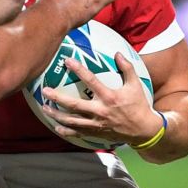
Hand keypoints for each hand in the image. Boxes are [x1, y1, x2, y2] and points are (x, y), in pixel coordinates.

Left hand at [38, 53, 160, 147]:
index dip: (78, 69)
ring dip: (56, 115)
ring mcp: (96, 124)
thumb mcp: (136, 85)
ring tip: (44, 108)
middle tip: (45, 91)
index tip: (67, 61)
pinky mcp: (95, 133)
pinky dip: (65, 130)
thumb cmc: (138, 105)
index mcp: (109, 97)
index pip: (91, 80)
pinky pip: (77, 132)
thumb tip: (117, 53)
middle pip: (74, 104)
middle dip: (57, 98)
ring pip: (71, 120)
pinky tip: (56, 127)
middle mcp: (100, 111)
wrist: (142, 130)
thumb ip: (127, 68)